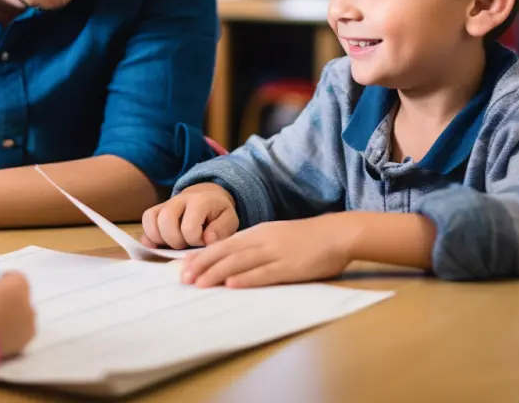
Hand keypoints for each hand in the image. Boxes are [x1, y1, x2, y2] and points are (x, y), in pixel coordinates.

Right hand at [0, 272, 35, 356]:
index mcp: (18, 286)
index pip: (15, 278)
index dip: (5, 281)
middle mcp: (28, 303)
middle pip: (21, 299)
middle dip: (10, 302)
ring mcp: (28, 325)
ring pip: (22, 319)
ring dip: (12, 320)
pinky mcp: (23, 343)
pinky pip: (18, 336)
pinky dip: (10, 336)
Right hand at [141, 183, 238, 248]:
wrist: (208, 198)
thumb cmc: (218, 214)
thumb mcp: (229, 220)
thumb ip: (222, 230)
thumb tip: (207, 240)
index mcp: (200, 201)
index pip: (189, 228)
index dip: (195, 241)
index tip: (204, 241)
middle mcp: (180, 199)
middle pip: (166, 221)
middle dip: (175, 241)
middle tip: (186, 245)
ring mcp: (166, 203)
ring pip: (152, 221)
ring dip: (161, 239)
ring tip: (175, 244)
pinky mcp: (157, 210)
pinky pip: (145, 221)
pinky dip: (149, 236)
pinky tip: (160, 245)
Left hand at [180, 215, 352, 288]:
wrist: (335, 234)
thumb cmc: (306, 239)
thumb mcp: (276, 236)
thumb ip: (256, 246)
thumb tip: (232, 261)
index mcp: (258, 232)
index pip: (223, 244)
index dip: (202, 255)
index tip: (183, 266)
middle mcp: (262, 240)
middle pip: (226, 252)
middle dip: (203, 265)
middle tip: (182, 278)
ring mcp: (275, 252)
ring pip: (240, 262)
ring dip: (217, 273)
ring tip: (199, 284)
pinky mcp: (290, 266)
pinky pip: (264, 273)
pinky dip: (246, 279)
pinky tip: (232, 285)